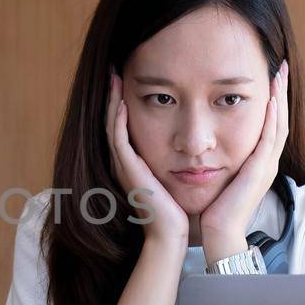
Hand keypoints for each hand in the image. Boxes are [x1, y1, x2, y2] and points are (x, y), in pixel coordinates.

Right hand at [107, 73, 189, 246]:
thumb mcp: (174, 178)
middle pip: (113, 120)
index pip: (123, 125)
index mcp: (133, 162)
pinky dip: (119, 120)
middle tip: (114, 71)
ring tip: (114, 78)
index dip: (123, 102)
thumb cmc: (177, 209)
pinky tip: (123, 103)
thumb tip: (191, 145)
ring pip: (112, 125)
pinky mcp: (128, 170)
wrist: (171, 234)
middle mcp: (124, 161)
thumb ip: (174, 161)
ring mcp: (123, 166)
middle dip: (113, 95)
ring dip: (113, 101)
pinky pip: (119, 140)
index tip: (128, 80)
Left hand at [199, 61, 289, 261]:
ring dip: (280, 98)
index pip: (269, 124)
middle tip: (280, 66)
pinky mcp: (259, 171)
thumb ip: (220, 159)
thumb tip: (208, 144)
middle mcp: (266, 162)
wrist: (218, 232)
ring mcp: (266, 166)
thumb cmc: (214, 209)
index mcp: (258, 162)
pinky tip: (271, 100)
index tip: (270, 77)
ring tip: (279, 74)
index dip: (272, 100)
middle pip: (279, 119)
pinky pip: (269, 139)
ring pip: (278, 124)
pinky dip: (272, 119)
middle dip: (280, 92)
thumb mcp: (219, 176)